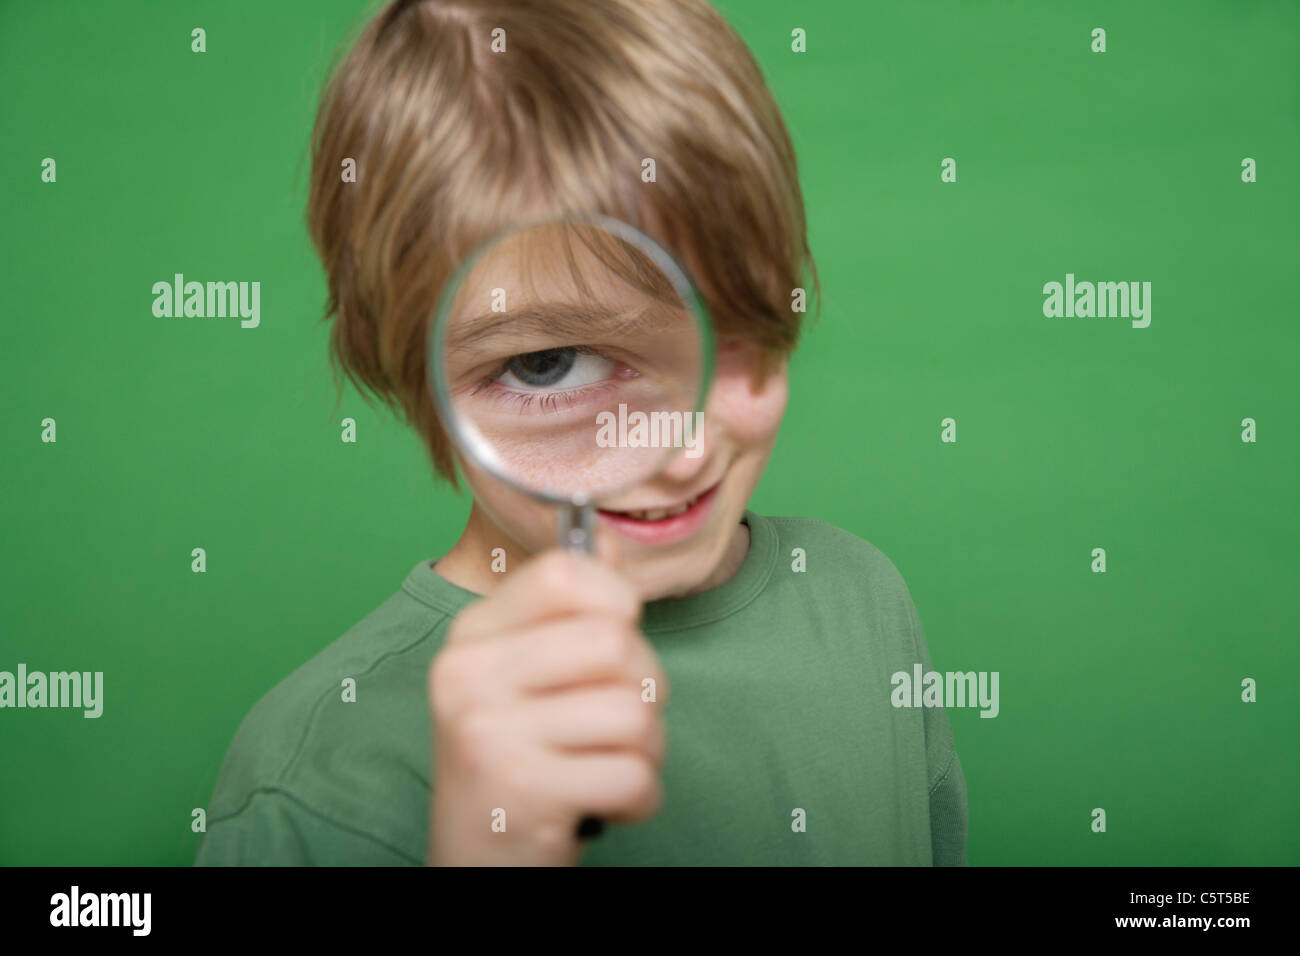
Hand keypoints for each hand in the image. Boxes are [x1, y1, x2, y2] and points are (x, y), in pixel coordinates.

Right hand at [426, 548, 668, 864]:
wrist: (479, 860)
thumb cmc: (519, 760)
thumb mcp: (528, 676)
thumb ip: (569, 607)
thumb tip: (605, 534)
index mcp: (472, 635)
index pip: (565, 572)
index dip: (617, 600)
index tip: (615, 634)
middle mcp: (467, 675)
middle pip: (614, 641)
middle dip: (643, 688)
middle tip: (612, 724)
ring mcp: (488, 732)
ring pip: (633, 711)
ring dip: (645, 751)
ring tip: (604, 765)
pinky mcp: (520, 791)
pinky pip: (633, 775)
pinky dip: (639, 798)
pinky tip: (602, 803)